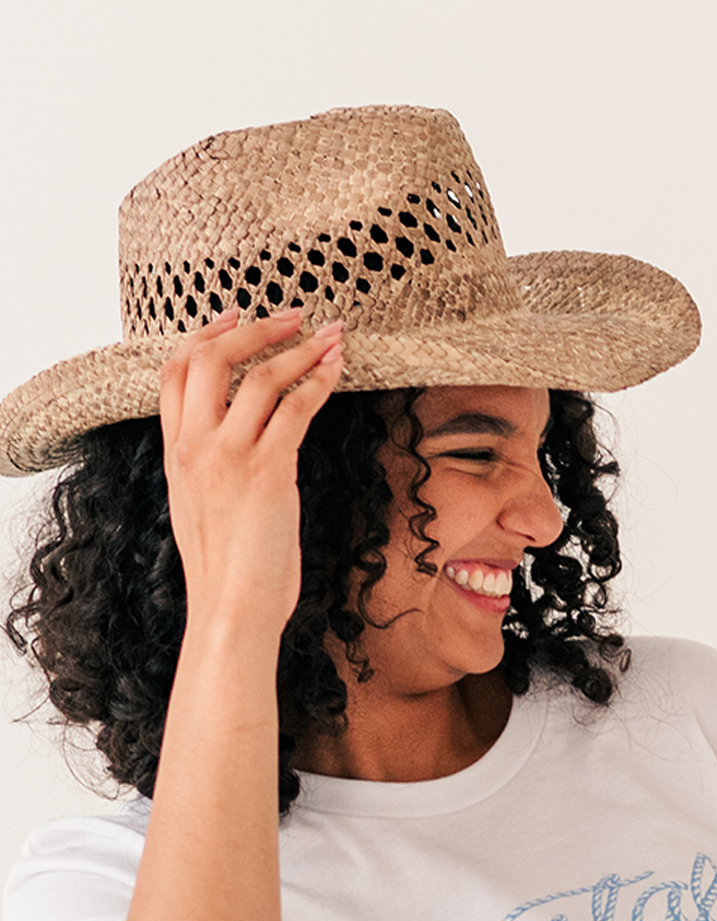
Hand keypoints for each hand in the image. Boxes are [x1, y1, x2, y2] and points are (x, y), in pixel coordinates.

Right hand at [159, 309, 344, 641]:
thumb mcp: (201, 509)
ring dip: (301, 349)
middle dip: (255, 328)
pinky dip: (320, 380)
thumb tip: (238, 451)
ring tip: (331, 336)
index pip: (174, 373)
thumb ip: (209, 471)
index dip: (205, 335)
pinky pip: (296, 408)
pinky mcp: (268, 470)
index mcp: (174, 453)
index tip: (236, 315)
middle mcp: (195, 446)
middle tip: (294, 315)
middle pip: (211, 358)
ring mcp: (229, 456)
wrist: (232, 606)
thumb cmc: (227, 570)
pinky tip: (338, 368)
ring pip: (260, 376)